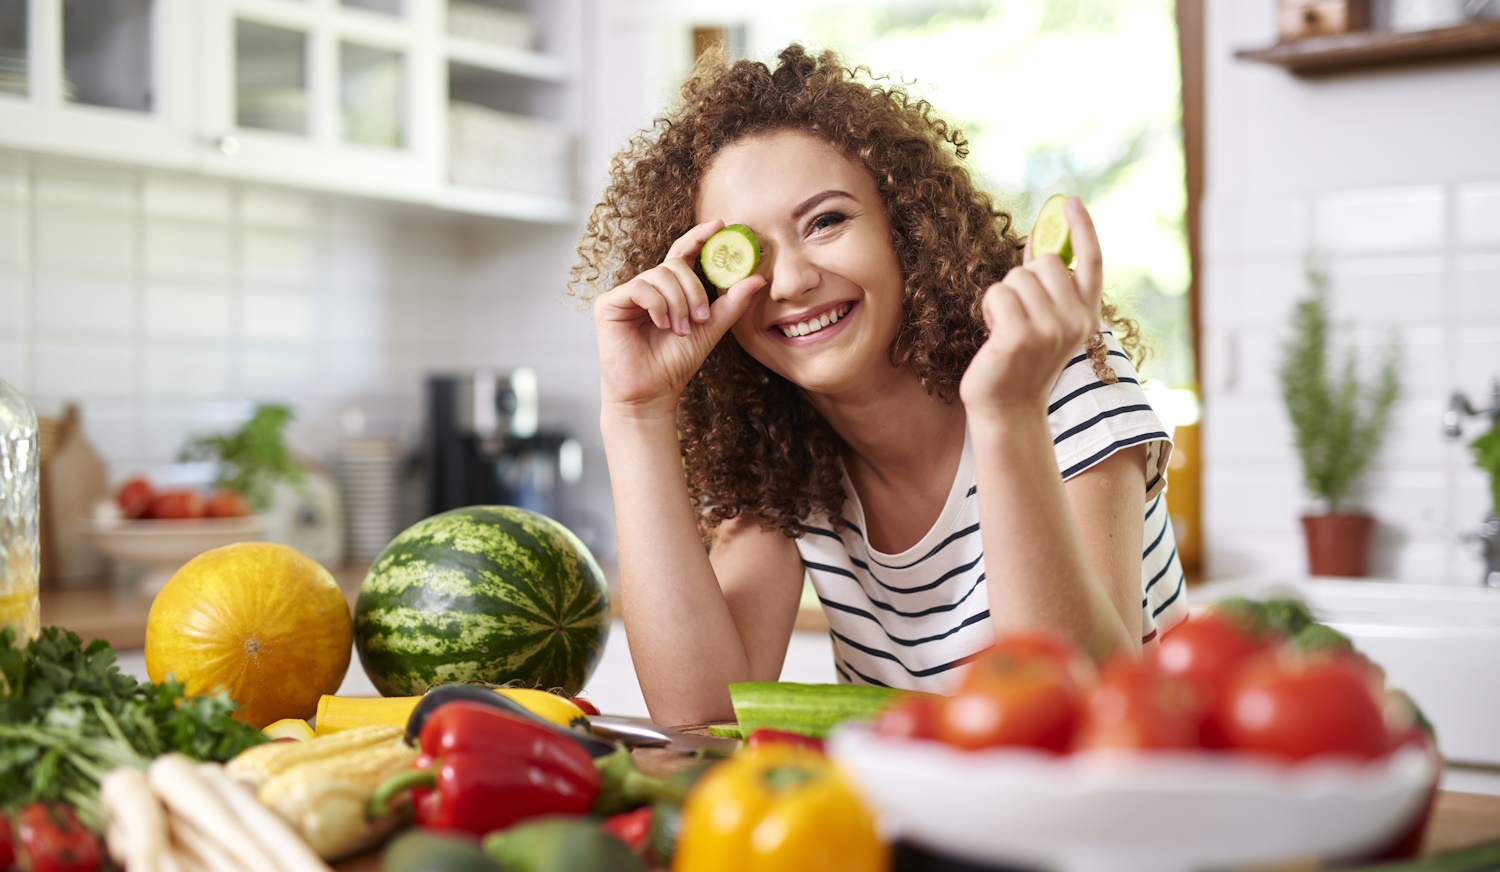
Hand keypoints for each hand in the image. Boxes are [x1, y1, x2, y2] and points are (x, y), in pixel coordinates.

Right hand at [595, 219, 766, 419]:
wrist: (651, 393)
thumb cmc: (676, 363)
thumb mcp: (710, 330)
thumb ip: (731, 304)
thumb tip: (757, 278)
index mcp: (669, 290)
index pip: (683, 254)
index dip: (699, 236)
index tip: (720, 225)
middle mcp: (647, 287)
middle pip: (675, 265)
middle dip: (694, 290)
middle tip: (700, 318)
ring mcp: (627, 294)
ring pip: (660, 276)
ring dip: (678, 304)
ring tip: (680, 330)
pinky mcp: (609, 303)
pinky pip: (640, 288)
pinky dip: (658, 306)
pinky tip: (662, 325)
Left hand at [959, 197, 1103, 422]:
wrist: (1008, 410)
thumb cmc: (1020, 362)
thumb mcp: (1044, 322)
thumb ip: (1046, 287)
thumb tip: (1037, 241)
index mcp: (1087, 317)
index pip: (1092, 262)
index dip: (1083, 229)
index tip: (1069, 202)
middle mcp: (1075, 322)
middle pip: (1044, 262)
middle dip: (1023, 279)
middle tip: (1018, 315)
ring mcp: (1049, 331)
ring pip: (1017, 277)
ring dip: (1003, 298)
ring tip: (1005, 330)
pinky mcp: (1020, 337)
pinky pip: (997, 294)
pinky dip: (989, 309)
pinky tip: (994, 337)